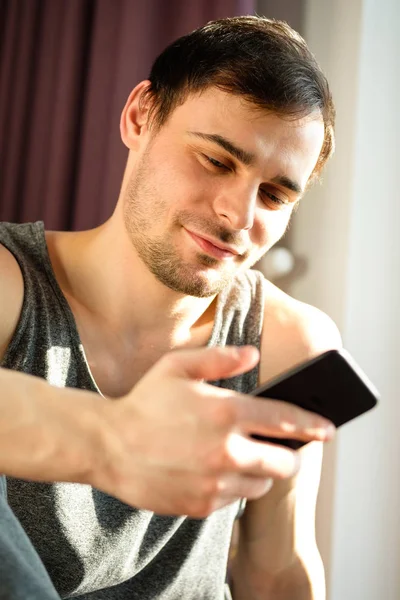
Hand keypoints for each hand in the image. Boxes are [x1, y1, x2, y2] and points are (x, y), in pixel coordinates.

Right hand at [94, 346, 333, 516]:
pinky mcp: (202, 505)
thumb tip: (254, 356)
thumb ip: (220, 359)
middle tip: (277, 447)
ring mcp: (215, 482)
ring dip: (258, 470)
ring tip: (236, 456)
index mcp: (226, 412)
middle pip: (284, 461)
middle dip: (287, 454)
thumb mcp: (178, 366)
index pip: (286, 420)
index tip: (328, 430)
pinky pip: (234, 498)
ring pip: (261, 482)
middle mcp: (226, 451)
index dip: (312, 425)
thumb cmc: (144, 401)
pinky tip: (212, 470)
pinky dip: (232, 485)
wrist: (108, 446)